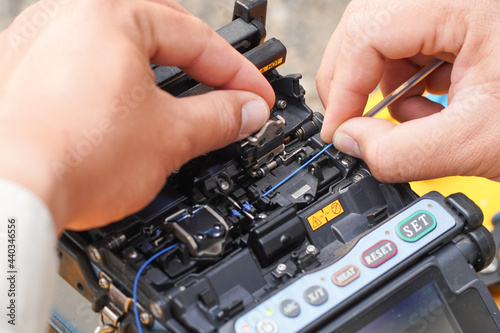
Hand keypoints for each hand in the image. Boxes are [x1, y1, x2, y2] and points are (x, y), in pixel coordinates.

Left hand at [0, 0, 273, 233]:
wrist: (8, 197)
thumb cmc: (73, 156)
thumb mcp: (169, 136)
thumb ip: (218, 117)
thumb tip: (247, 112)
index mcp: (109, 15)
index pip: (197, 40)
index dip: (237, 74)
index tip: (255, 98)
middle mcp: (67, 17)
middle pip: (158, 34)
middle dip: (199, 65)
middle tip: (224, 93)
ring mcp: (38, 44)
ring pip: (119, 50)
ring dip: (157, 76)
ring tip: (180, 106)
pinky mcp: (22, 76)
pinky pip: (86, 69)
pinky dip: (117, 88)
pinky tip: (127, 115)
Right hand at [316, 0, 499, 182]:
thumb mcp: (479, 141)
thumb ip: (401, 153)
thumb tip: (351, 143)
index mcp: (466, 0)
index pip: (368, 33)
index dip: (343, 89)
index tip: (338, 132)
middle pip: (366, 27)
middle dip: (357, 84)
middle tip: (359, 125)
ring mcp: (455, 3)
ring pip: (383, 36)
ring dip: (388, 85)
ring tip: (424, 117)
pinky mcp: (459, 15)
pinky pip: (409, 41)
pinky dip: (410, 78)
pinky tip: (439, 99)